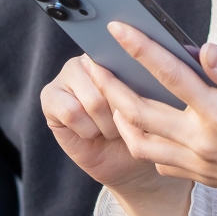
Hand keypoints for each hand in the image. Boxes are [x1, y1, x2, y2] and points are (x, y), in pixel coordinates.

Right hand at [41, 54, 179, 197]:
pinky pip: (71, 112)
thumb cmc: (144, 129)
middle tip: (124, 121)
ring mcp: (66, 76)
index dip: (134, 84)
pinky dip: (87, 130)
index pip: (124, 56)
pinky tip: (92, 133)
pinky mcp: (50, 97)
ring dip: (106, 125)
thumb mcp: (158, 104)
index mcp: (116, 53)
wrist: (127, 162)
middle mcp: (88, 59)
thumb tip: (166, 60)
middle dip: (121, 112)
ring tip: (110, 128)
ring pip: (93, 100)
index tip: (140, 100)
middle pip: (109, 82)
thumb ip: (154, 80)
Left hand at [94, 22, 216, 215]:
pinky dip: (144, 142)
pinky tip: (145, 126)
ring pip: (141, 143)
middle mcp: (202, 143)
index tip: (118, 29)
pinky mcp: (204, 179)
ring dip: (121, 118)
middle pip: (139, 114)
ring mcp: (200, 165)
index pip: (170, 75)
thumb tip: (203, 49)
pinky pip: (160, 161)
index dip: (140, 48)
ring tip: (111, 95)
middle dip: (111, 86)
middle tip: (93, 65)